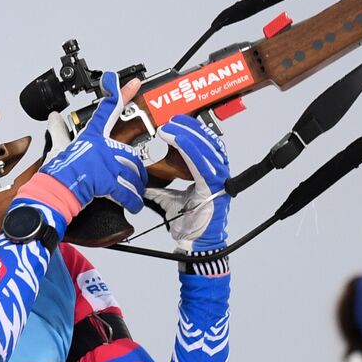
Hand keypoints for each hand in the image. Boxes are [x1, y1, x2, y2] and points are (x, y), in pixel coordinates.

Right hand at [38, 72, 146, 211]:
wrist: (53, 192)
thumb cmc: (57, 172)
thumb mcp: (58, 147)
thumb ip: (58, 130)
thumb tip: (54, 117)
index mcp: (92, 135)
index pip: (108, 110)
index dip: (121, 93)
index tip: (135, 83)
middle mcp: (102, 146)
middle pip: (131, 153)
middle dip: (133, 168)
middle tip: (130, 177)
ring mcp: (107, 163)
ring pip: (133, 172)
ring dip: (135, 184)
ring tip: (131, 191)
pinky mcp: (109, 181)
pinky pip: (128, 192)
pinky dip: (132, 200)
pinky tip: (133, 203)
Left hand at [143, 115, 230, 251]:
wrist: (196, 243)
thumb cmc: (191, 224)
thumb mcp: (170, 200)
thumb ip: (160, 189)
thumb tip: (143, 182)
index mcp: (210, 174)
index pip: (205, 145)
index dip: (192, 131)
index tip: (176, 122)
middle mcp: (218, 174)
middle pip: (208, 141)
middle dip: (189, 127)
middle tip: (172, 119)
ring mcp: (218, 179)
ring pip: (205, 148)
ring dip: (187, 134)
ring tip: (171, 127)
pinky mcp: (213, 186)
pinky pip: (201, 162)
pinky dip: (190, 148)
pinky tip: (178, 139)